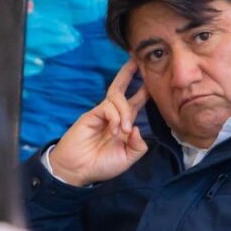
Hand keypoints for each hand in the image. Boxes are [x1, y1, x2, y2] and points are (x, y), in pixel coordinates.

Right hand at [48, 59, 148, 185]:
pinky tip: (114, 130)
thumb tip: (136, 128)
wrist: (78, 171)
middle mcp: (113, 115)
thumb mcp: (127, 159)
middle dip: (129, 73)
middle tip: (137, 59)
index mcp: (123, 124)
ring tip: (123, 130)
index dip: (143, 91)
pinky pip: (107, 107)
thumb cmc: (101, 165)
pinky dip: (115, 116)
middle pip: (121, 88)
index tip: (153, 78)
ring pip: (118, 98)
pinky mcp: (91, 115)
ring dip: (125, 112)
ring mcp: (101, 114)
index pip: (135, 103)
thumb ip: (138, 146)